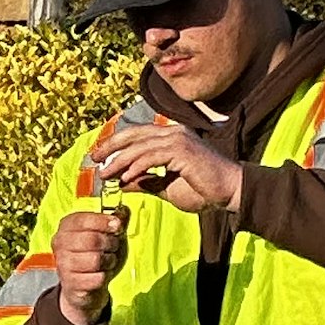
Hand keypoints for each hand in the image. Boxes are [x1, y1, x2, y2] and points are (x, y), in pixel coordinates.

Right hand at [52, 208, 127, 324]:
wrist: (82, 287)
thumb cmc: (93, 256)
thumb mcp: (104, 235)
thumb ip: (114, 221)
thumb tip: (124, 210)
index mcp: (66, 227)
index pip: (83, 220)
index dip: (103, 221)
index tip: (117, 225)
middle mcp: (60, 244)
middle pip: (91, 239)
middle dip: (110, 243)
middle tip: (114, 246)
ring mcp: (63, 264)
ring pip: (95, 260)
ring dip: (109, 261)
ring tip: (108, 261)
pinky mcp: (71, 283)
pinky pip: (97, 278)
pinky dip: (105, 277)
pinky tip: (101, 275)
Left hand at [91, 124, 244, 215]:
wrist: (230, 191)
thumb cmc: (204, 190)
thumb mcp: (167, 187)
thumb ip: (146, 182)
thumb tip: (123, 182)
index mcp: (172, 137)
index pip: (138, 135)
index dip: (117, 144)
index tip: (100, 156)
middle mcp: (174, 133)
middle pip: (134, 134)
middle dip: (112, 146)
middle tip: (94, 158)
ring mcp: (179, 139)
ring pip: (140, 147)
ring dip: (120, 161)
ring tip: (106, 174)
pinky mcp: (182, 151)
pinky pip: (152, 157)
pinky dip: (136, 167)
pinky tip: (125, 178)